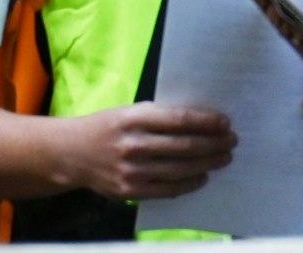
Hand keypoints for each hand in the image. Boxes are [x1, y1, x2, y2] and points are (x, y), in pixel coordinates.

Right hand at [60, 103, 234, 200]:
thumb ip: (161, 116)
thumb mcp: (131, 112)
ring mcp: (130, 170)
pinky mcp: (128, 190)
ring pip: (180, 169)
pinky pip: (167, 189)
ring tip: (223, 158)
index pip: (181, 120)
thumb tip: (203, 120)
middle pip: (185, 146)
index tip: (226, 122)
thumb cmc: (109, 127)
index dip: (207, 122)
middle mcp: (132, 144)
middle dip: (214, 144)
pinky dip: (189, 184)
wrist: (70, 153)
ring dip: (208, 163)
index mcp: (134, 118)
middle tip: (232, 141)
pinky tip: (202, 176)